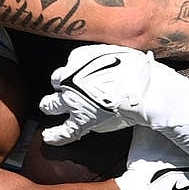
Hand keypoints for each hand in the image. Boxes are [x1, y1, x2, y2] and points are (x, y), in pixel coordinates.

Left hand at [39, 44, 157, 144]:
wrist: (141, 91)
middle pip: (56, 81)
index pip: (70, 65)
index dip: (74, 71)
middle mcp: (70, 78)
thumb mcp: (116, 52)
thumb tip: (104, 63)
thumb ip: (104, 58)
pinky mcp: (81, 121)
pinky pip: (63, 132)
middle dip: (58, 85)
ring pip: (51, 104)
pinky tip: (48, 137)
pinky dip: (55, 135)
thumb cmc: (136, 70)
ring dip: (48, 106)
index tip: (78, 75)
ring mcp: (72, 100)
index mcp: (79, 58)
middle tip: (60, 89)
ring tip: (46, 107)